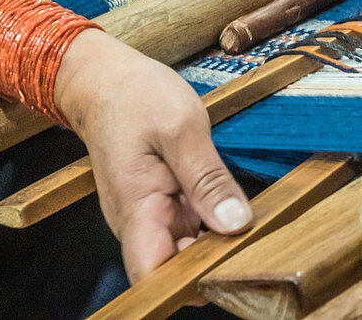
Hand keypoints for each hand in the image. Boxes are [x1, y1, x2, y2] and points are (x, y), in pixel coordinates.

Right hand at [56, 30, 252, 282]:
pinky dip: (208, 223)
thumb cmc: (135, 95)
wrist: (104, 77)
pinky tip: (232, 206)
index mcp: (136, 210)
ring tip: (250, 222)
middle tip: (256, 239)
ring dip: (215, 242)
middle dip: (214, 262)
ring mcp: (146, 213)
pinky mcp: (157, 202)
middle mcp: (137, 222)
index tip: (232, 265)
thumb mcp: (181, 127)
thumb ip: (208, 178)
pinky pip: (184, 226)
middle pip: (176, 269)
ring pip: (184, 248)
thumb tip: (236, 224)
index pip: (157, 277)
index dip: (192, 284)